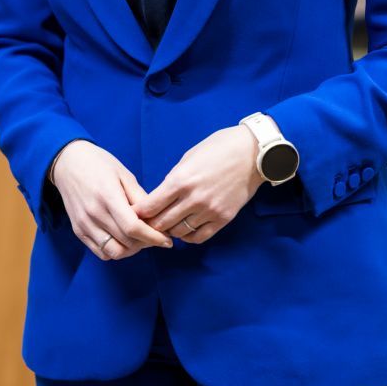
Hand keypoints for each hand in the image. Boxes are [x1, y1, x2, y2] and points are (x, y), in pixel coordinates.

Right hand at [50, 140, 173, 260]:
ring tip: (140, 239)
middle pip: (127, 242)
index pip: (133, 227)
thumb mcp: (124, 174)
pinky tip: (124, 240)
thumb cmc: (98, 164)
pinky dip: (116, 251)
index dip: (153, 237)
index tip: (167, 240)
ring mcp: (84, 224)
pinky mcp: (78, 230)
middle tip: (156, 236)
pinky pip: (101, 252)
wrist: (67, 162)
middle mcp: (94, 213)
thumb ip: (140, 198)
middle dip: (147, 243)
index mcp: (108, 195)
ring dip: (132, 250)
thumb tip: (158, 218)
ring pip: (114, 252)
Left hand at [135, 125, 262, 244]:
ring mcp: (209, 210)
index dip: (139, 213)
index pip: (150, 206)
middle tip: (146, 224)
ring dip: (169, 231)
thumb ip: (174, 179)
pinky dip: (188, 237)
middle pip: (162, 223)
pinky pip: (199, 237)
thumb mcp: (188, 158)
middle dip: (150, 225)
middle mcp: (193, 199)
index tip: (134, 213)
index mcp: (180, 180)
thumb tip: (161, 197)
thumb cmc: (218, 148)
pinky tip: (184, 230)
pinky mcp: (223, 218)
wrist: (252, 153)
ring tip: (166, 226)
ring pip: (179, 232)